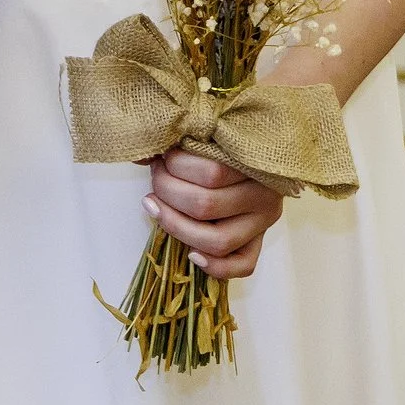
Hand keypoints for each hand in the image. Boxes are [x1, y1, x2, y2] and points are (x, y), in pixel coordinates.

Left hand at [144, 150, 285, 279]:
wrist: (261, 156)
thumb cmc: (225, 145)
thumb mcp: (209, 137)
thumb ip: (182, 144)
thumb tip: (141, 158)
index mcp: (254, 164)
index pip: (211, 173)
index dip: (174, 167)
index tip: (160, 159)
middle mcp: (264, 196)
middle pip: (206, 205)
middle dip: (168, 193)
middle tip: (156, 181)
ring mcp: (263, 223)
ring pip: (218, 240)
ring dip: (177, 227)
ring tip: (156, 208)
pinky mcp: (259, 244)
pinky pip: (243, 266)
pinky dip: (215, 266)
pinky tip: (191, 254)